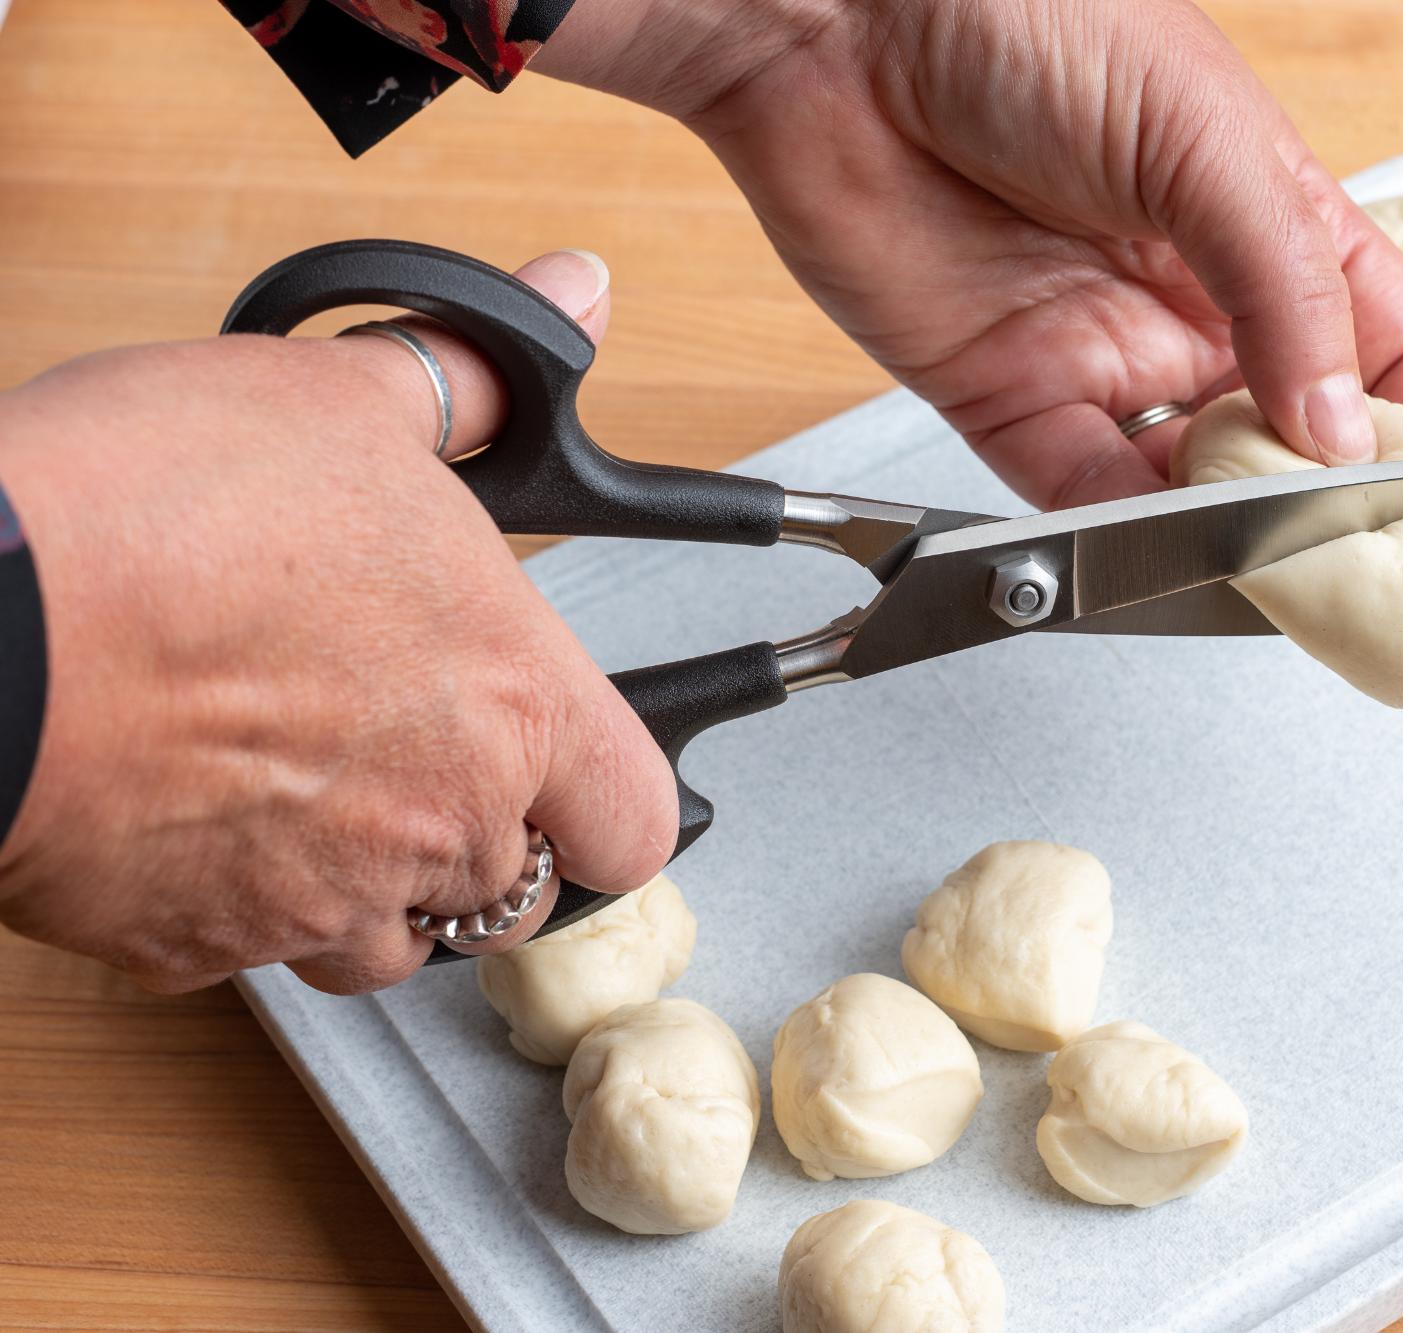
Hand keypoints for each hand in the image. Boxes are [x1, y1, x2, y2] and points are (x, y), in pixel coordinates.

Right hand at [0, 252, 678, 993]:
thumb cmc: (155, 516)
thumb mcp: (339, 404)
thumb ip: (472, 379)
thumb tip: (574, 293)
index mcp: (513, 703)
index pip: (639, 818)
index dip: (617, 801)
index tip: (578, 779)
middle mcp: (440, 824)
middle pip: (515, 884)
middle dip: (477, 830)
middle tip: (407, 749)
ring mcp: (320, 902)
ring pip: (388, 939)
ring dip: (369, 884)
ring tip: (302, 781)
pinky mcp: (199, 949)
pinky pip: (254, 950)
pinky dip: (245, 903)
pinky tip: (200, 810)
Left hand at [540, 0, 1402, 508]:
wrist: (848, 27)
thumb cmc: (1038, 22)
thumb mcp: (1212, 144)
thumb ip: (1289, 294)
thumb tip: (1350, 429)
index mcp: (1271, 220)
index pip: (1385, 342)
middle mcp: (1195, 300)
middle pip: (1293, 433)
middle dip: (1336, 502)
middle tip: (1370, 562)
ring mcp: (1103, 353)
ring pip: (1192, 482)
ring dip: (1233, 531)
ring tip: (1276, 567)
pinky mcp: (1009, 397)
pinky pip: (1083, 493)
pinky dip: (1127, 535)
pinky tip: (1168, 548)